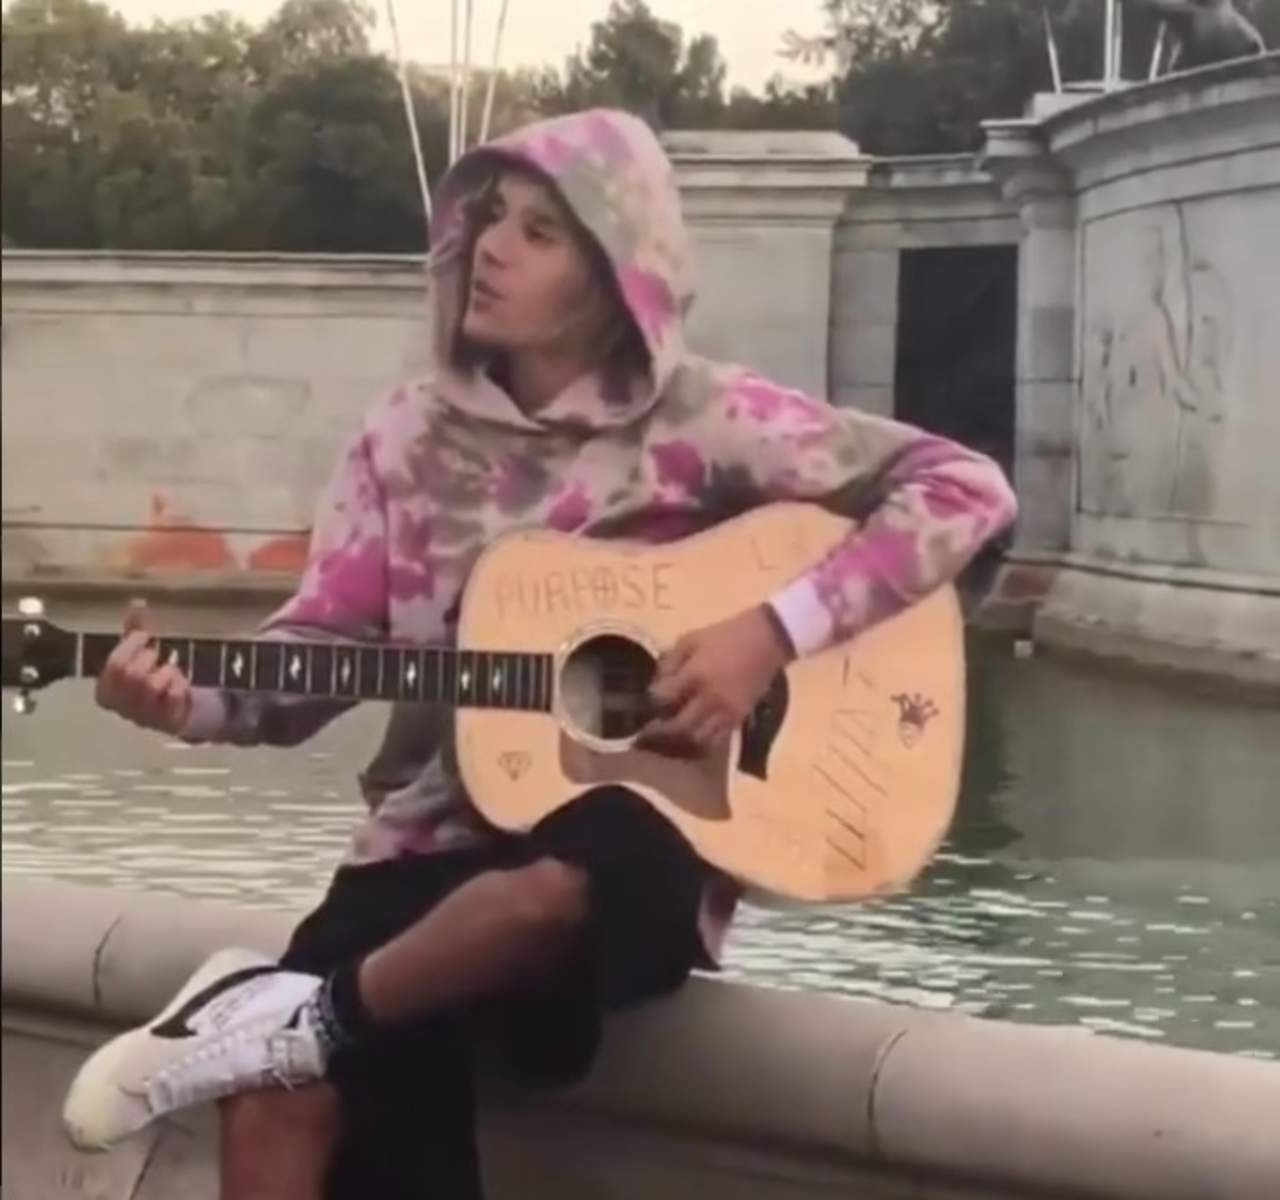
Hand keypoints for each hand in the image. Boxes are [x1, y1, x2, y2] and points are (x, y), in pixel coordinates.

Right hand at [95, 600, 192, 735]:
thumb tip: (136, 604)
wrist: (176, 710)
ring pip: (151, 686)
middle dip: (148, 658)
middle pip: (131, 675)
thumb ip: (134, 632)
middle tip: (156, 655)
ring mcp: (144, 717)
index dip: (132, 646)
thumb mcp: (139, 657)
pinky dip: (179, 684)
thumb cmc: (152, 679)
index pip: (114, 664)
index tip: (146, 636)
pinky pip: (173, 697)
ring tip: (168, 669)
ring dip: (165, 671)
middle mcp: (121, 706)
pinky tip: (179, 682)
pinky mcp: (167, 722)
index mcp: (106, 690)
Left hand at [640, 606, 793, 757]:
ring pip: (697, 741)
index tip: (642, 705)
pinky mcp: (738, 719)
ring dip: (678, 744)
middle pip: (677, 728)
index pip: (663, 698)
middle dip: (658, 734)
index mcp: (695, 674)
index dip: (650, 704)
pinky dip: (699, 745)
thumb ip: (669, 662)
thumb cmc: (725, 635)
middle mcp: (709, 698)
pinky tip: (689, 740)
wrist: (767, 640)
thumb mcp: (691, 639)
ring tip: (666, 741)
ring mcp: (726, 712)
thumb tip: (655, 685)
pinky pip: (716, 741)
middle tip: (645, 735)